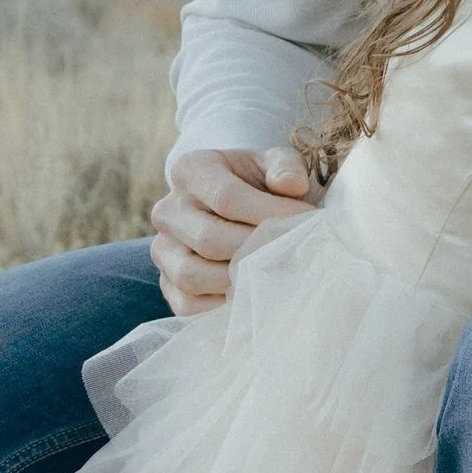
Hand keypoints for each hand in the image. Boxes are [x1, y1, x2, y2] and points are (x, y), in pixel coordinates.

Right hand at [149, 144, 319, 312]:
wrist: (237, 208)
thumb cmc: (259, 184)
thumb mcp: (274, 163)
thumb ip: (285, 166)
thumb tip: (292, 185)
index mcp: (191, 171)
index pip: (227, 198)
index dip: (271, 214)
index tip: (309, 221)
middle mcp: (168, 210)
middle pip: (210, 239)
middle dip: (258, 251)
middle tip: (297, 255)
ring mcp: (162, 250)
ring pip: (193, 276)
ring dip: (239, 282)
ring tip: (276, 276)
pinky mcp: (167, 284)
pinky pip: (188, 306)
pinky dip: (223, 309)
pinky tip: (254, 297)